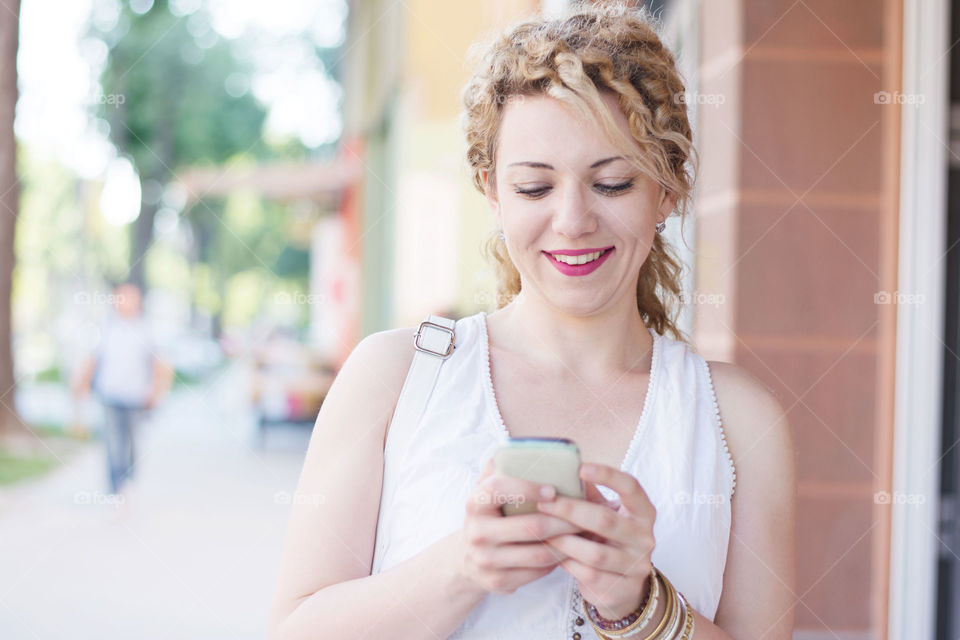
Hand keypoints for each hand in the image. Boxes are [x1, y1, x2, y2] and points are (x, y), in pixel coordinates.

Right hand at [456, 458, 584, 595]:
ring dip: (567, 542)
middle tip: (586, 513)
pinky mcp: (499, 582)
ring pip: (539, 553)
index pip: (499, 488)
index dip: (528, 487)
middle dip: (564, 519)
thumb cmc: (487, 516)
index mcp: (475, 503)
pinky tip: (568, 550)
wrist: (466, 560)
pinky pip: (538, 571)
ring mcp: (487, 561)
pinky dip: (557, 560)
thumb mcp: (485, 491)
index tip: (553, 489)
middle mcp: (477, 533)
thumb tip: (521, 446)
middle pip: (531, 526)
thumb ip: (500, 467)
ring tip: (584, 531)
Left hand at [537, 463, 655, 619]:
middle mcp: (645, 538)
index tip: (581, 468)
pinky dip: (568, 563)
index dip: (608, 475)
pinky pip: (589, 575)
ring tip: (543, 532)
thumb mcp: (605, 513)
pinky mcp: (622, 588)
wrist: (623, 585)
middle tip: (544, 503)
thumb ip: (589, 494)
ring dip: (564, 541)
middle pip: (606, 520)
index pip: (631, 487)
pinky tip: (553, 554)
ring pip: (595, 553)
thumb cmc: (608, 538)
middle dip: (571, 510)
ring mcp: (636, 566)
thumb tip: (562, 467)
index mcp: (643, 512)